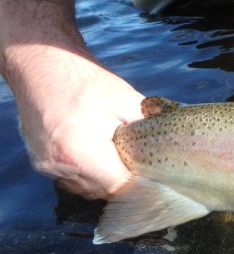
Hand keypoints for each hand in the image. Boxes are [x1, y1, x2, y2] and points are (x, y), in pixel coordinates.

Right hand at [9, 47, 144, 197]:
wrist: (41, 63)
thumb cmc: (85, 81)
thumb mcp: (127, 102)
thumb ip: (148, 129)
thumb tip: (173, 146)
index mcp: (82, 154)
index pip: (121, 187)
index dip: (139, 182)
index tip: (152, 171)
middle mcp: (60, 165)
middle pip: (103, 190)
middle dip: (123, 179)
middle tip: (137, 161)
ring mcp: (46, 165)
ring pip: (86, 186)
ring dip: (103, 177)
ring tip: (115, 153)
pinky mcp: (40, 161)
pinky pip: (71, 176)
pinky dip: (86, 170)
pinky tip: (96, 152)